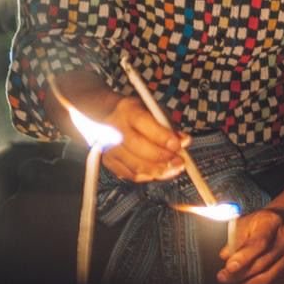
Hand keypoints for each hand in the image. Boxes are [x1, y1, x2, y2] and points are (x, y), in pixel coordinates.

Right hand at [46, 72, 188, 183]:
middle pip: (140, 148)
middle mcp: (114, 129)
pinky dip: (147, 176)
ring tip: (174, 169)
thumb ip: (167, 123)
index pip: (145, 125)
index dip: (164, 137)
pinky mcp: (108, 161)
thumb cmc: (131, 111)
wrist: (99, 113)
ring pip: (135, 165)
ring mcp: (109, 147)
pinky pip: (130, 175)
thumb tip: (184, 140)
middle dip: (164, 157)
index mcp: (126, 110)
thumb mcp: (149, 108)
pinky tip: (159, 172)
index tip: (180, 144)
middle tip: (180, 161)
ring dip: (159, 170)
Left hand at [216, 208, 283, 283]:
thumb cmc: (261, 223)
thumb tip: (225, 256)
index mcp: (272, 222)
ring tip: (235, 282)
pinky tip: (249, 283)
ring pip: (268, 278)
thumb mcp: (245, 223)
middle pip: (262, 263)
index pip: (259, 243)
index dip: (243, 258)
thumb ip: (234, 239)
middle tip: (224, 277)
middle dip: (239, 274)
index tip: (229, 267)